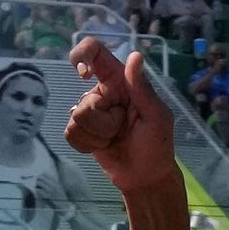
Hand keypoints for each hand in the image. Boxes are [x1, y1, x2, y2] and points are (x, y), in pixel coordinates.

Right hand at [65, 38, 178, 195]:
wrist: (145, 177)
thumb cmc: (157, 144)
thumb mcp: (156, 116)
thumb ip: (142, 88)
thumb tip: (135, 55)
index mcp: (121, 80)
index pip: (95, 52)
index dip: (82, 55)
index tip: (83, 73)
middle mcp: (102, 92)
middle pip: (85, 101)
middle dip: (105, 123)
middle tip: (123, 129)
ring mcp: (89, 111)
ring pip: (77, 118)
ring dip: (98, 135)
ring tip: (115, 139)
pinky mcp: (80, 130)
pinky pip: (71, 132)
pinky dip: (88, 144)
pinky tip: (103, 147)